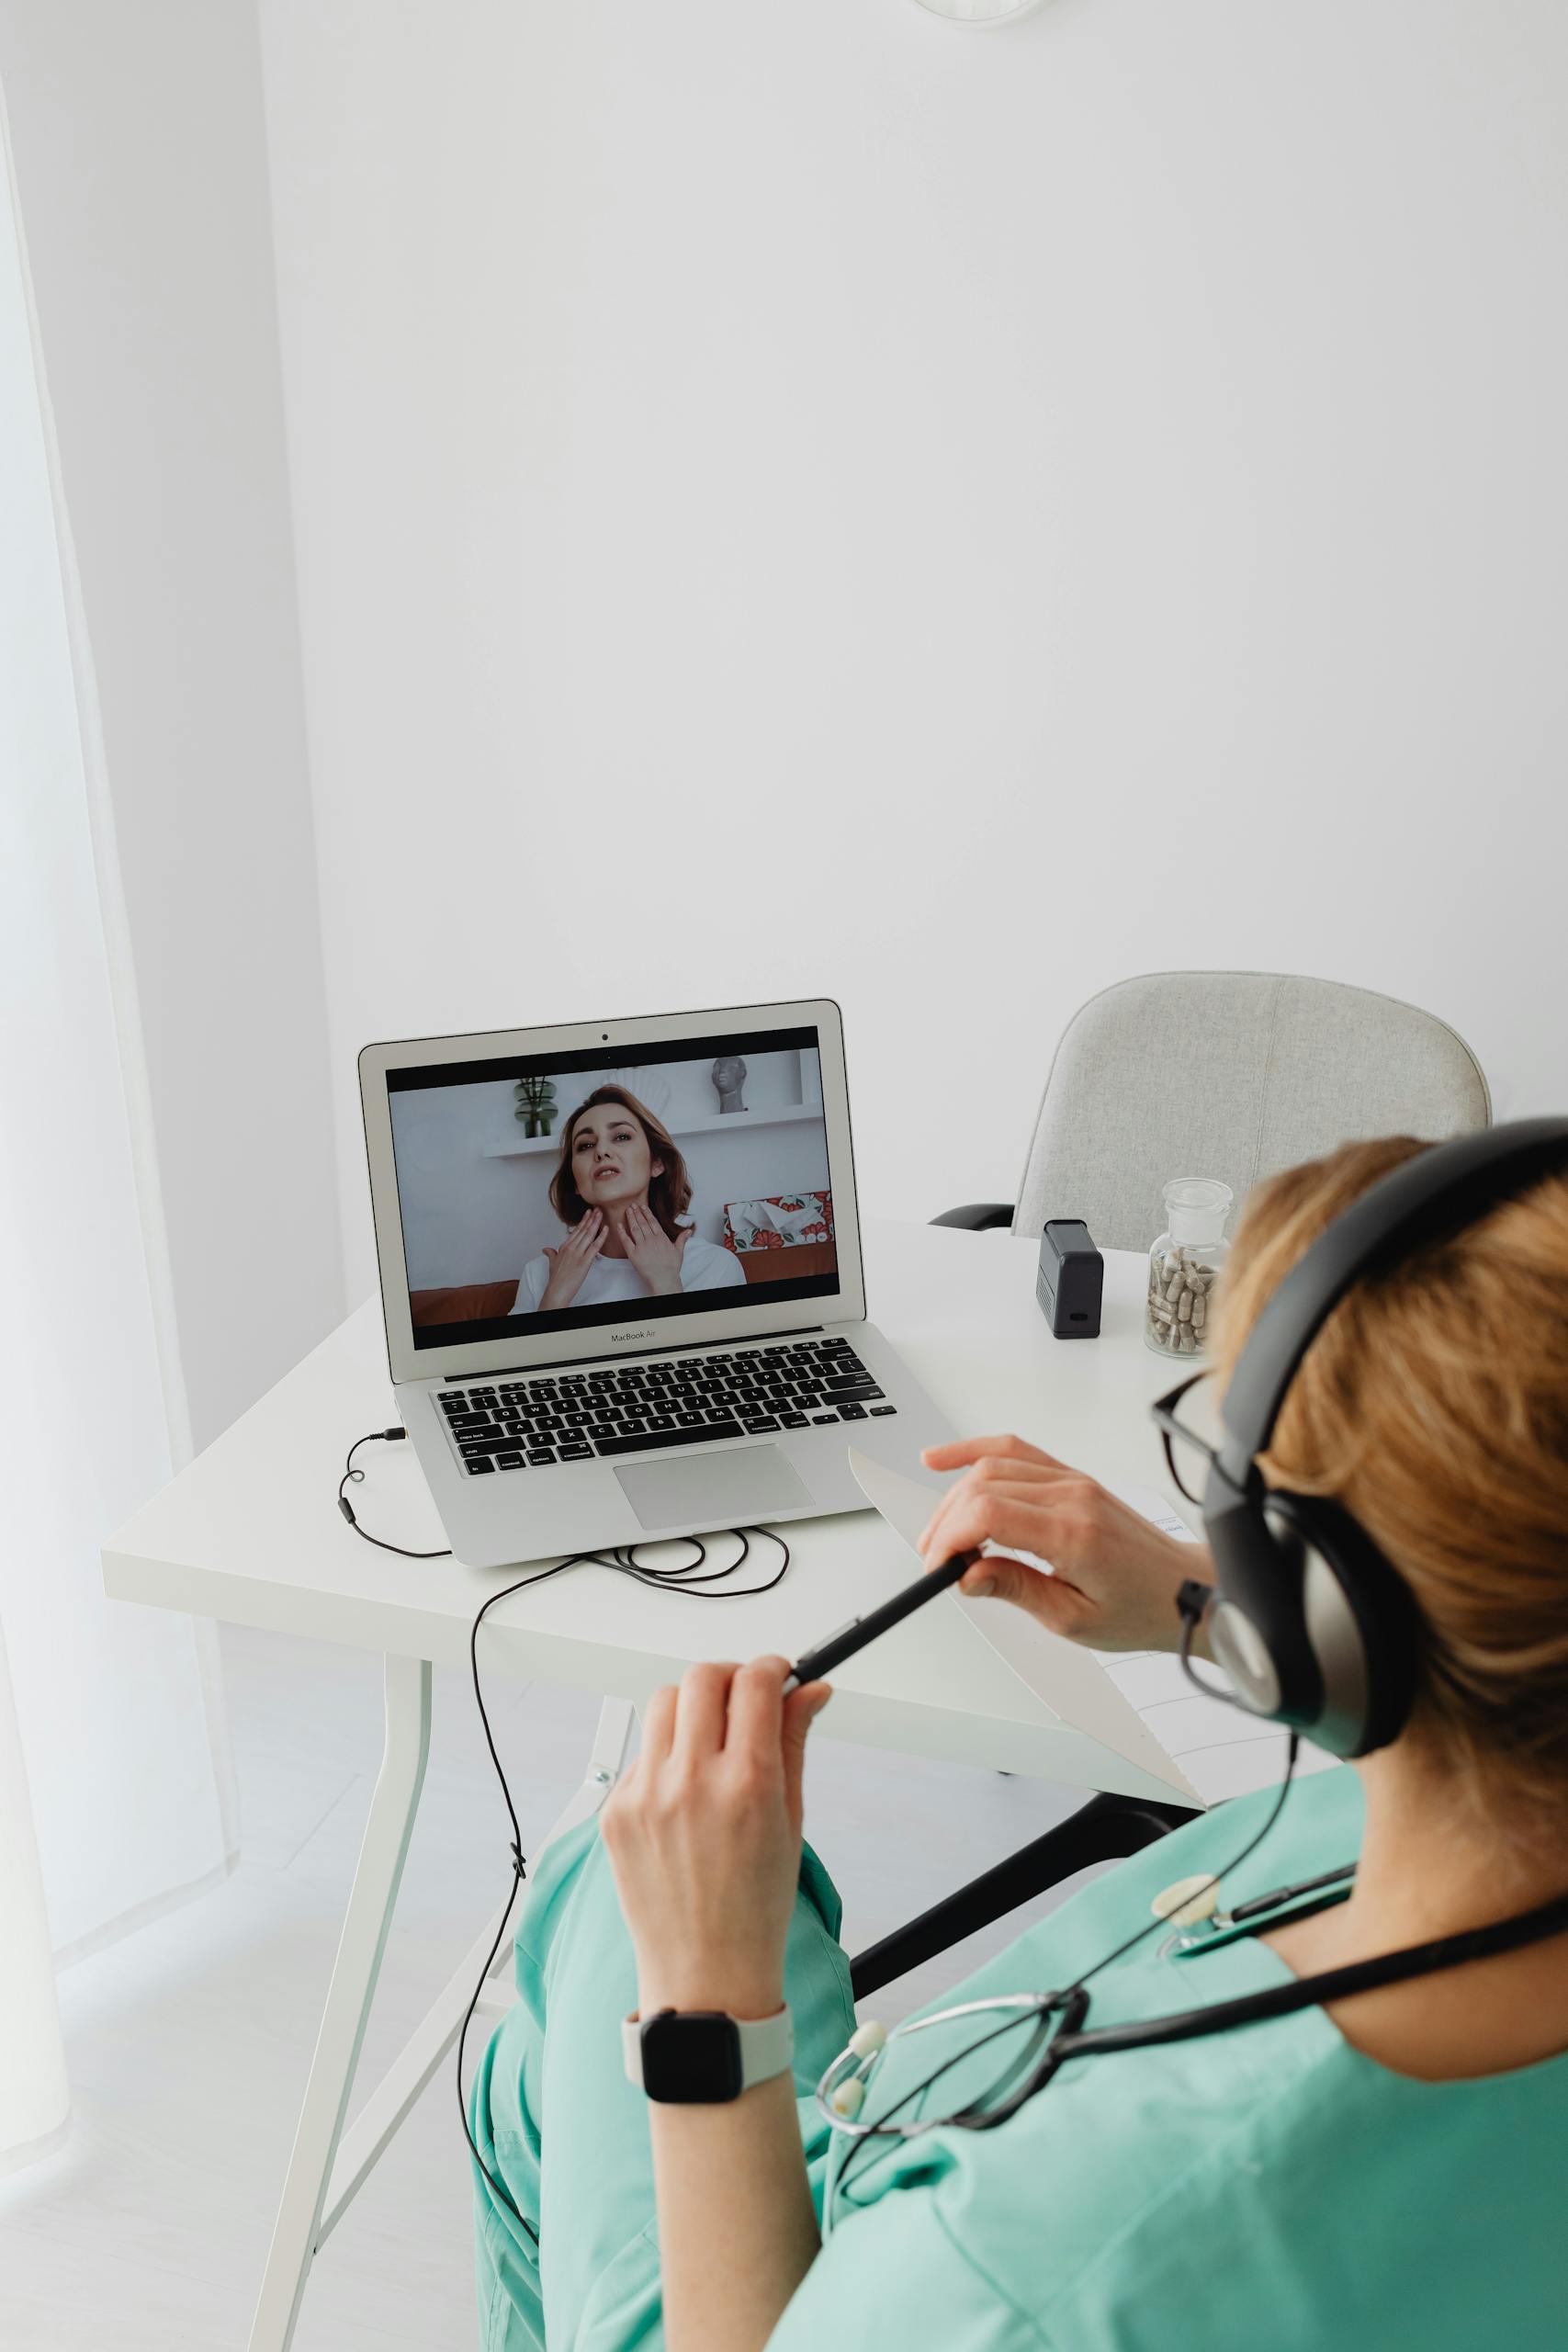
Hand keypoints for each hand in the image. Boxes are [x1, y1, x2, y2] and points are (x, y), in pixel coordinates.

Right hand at [539, 1209, 604, 1309]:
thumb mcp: (552, 1263)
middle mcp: (571, 1248)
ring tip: (601, 1214)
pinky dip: (601, 1237)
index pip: (576, 1231)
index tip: (588, 1213)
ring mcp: (578, 1254)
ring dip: (596, 1223)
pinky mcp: (585, 1261)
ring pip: (589, 1235)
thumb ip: (551, 1254)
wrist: (557, 1290)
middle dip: (591, 1218)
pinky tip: (606, 1229)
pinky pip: (595, 1246)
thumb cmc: (556, 1279)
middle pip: (583, 1230)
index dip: (583, 1221)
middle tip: (598, 1209)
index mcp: (564, 1247)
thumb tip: (546, 1249)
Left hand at [600, 1658, 831, 2018]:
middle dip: (730, 1677)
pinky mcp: (615, 1812)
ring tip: (711, 1741)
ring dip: (692, 1707)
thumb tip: (810, 1691)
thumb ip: (794, 1743)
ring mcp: (646, 1796)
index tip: (777, 1676)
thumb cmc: (754, 1908)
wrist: (705, 1973)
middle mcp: (692, 1783)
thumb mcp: (791, 1821)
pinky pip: (641, 1753)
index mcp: (748, 1784)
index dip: (771, 1668)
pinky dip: (665, 1755)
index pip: (754, 1682)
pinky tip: (685, 1791)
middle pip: (702, 1678)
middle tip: (744, 1699)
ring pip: (663, 1703)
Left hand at [621, 1203, 690, 1294]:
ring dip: (631, 1218)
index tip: (643, 1206)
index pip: (653, 1222)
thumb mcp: (679, 1251)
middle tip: (632, 1205)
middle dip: (637, 1213)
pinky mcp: (633, 1254)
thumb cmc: (672, 1267)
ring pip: (635, 1229)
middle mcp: (651, 1240)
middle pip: (643, 1223)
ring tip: (627, 1210)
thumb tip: (688, 1231)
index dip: (647, 1213)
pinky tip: (619, 1225)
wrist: (664, 1279)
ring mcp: (642, 1246)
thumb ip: (682, 1239)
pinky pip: (626, 1241)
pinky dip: (622, 1232)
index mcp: (662, 1238)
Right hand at [918, 1434, 1213, 1654]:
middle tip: (936, 1558)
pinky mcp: (1072, 1478)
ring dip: (955, 1495)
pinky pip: (1016, 1451)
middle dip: (946, 1521)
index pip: (989, 1514)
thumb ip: (1016, 1589)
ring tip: (940, 1532)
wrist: (1182, 1589)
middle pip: (983, 1486)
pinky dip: (976, 1452)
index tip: (938, 1565)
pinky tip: (946, 1460)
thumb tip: (968, 1576)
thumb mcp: (1073, 1618)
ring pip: (994, 1466)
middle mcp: (1072, 1496)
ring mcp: (1073, 1481)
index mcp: (1073, 1533)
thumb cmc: (1140, 1607)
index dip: (951, 1537)